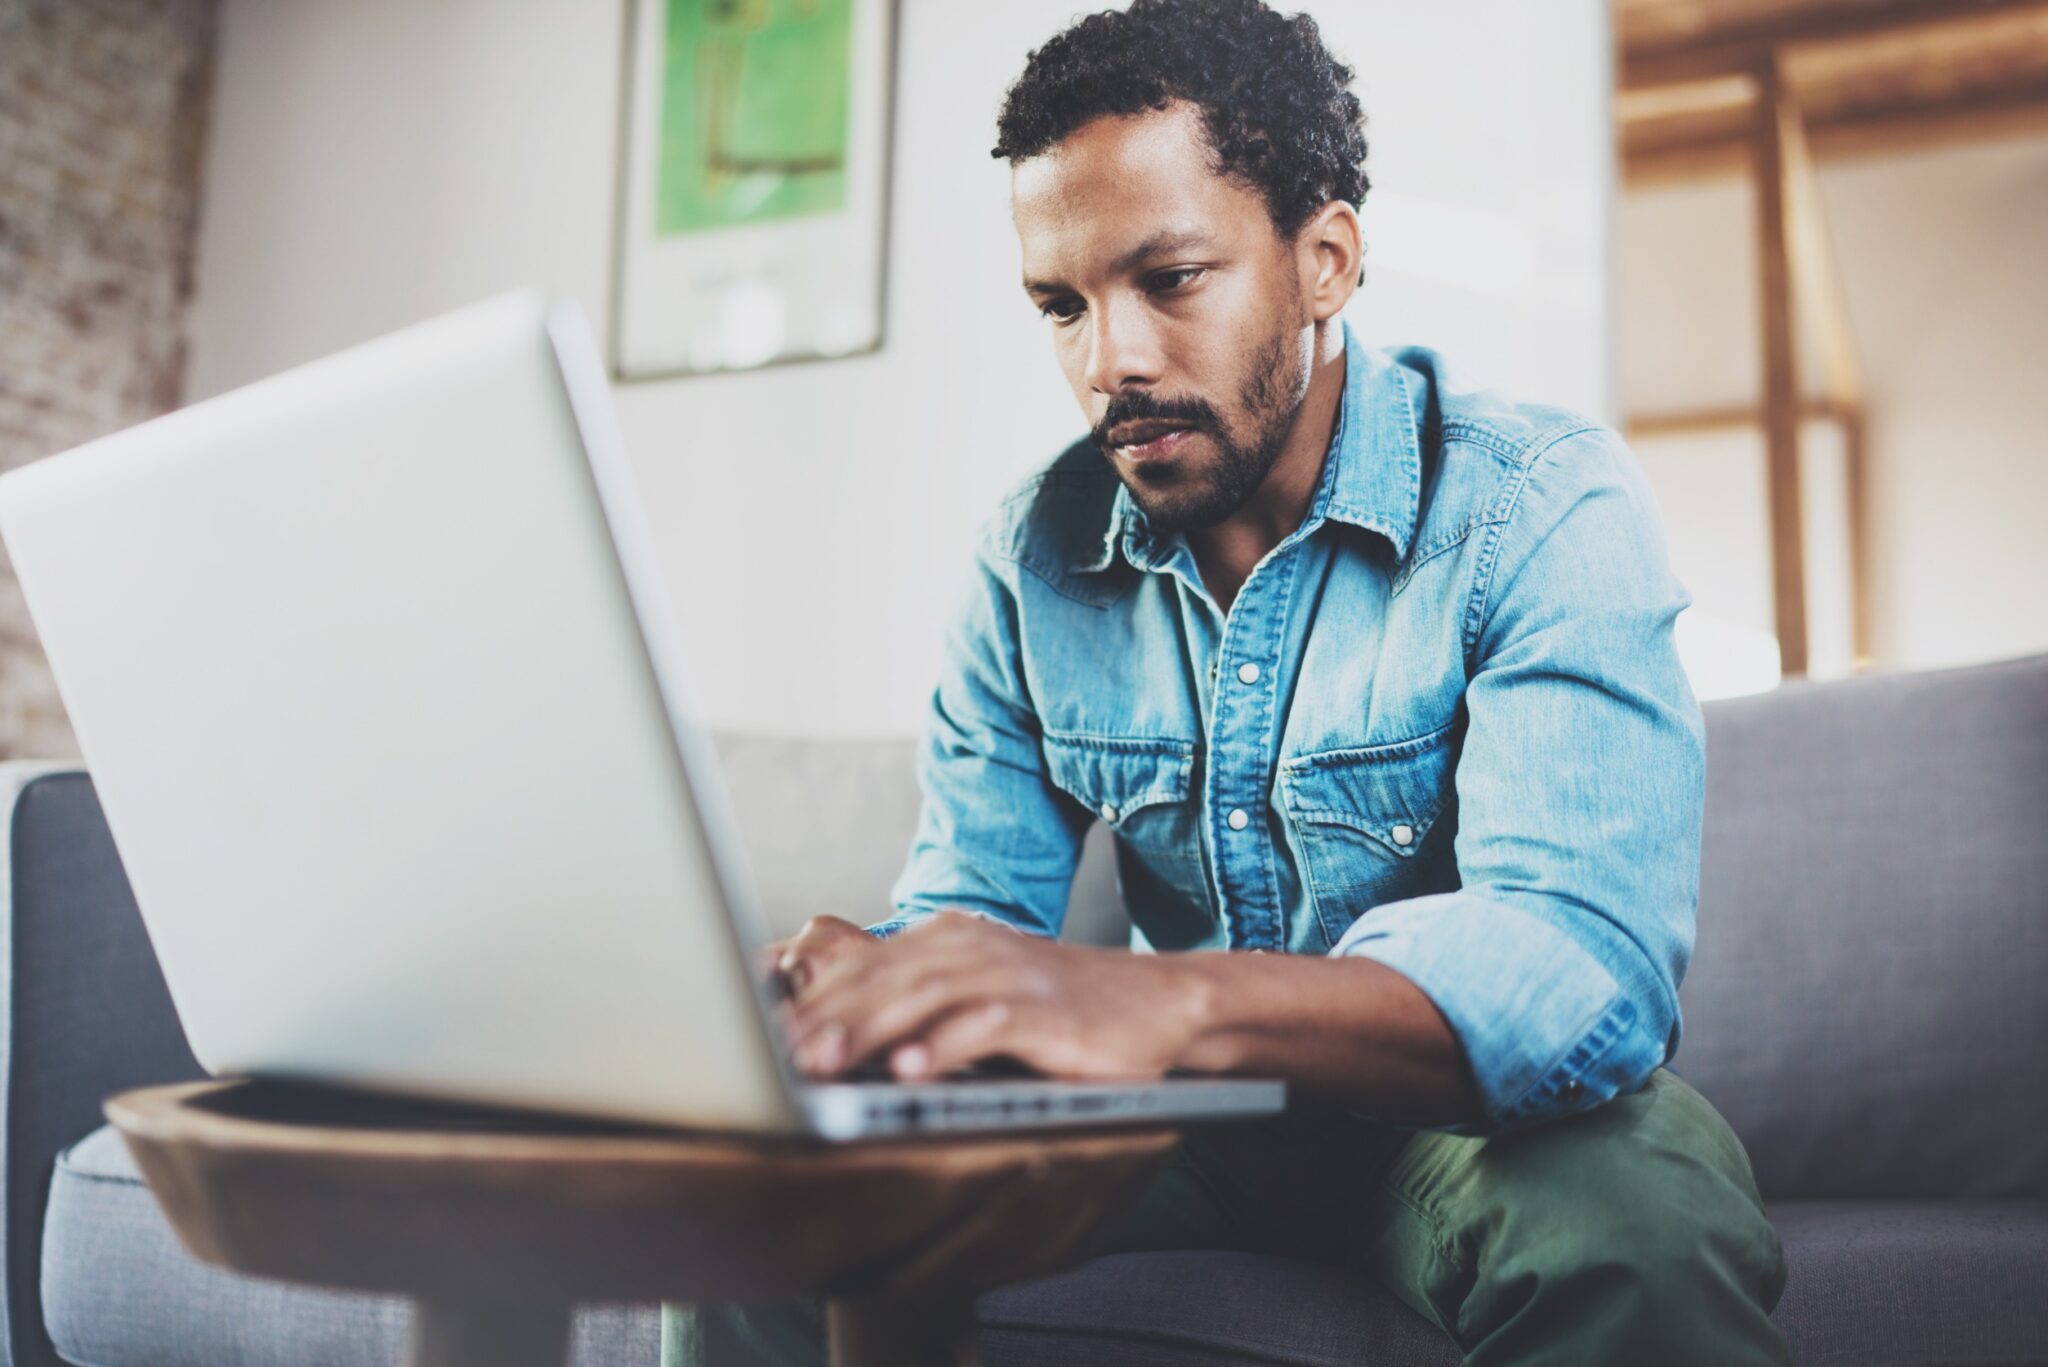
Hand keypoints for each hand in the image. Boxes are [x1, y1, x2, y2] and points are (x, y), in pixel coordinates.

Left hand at [783, 910, 1209, 1083]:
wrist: (1155, 1001)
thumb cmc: (1059, 1009)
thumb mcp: (981, 997)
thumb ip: (919, 1007)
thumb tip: (837, 1038)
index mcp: (947, 941)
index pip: (863, 967)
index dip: (809, 999)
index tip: (759, 1032)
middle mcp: (970, 947)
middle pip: (880, 978)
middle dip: (821, 1017)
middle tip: (772, 1055)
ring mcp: (1007, 974)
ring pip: (921, 996)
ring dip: (865, 1030)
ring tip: (822, 1063)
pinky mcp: (1042, 1009)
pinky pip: (984, 1024)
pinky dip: (943, 1045)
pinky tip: (910, 1069)